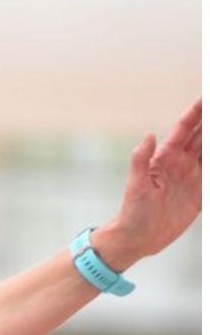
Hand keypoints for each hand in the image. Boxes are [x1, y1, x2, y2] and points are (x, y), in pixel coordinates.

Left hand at [97, 98, 201, 267]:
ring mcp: (192, 177)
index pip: (186, 129)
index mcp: (166, 157)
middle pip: (203, 136)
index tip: (206, 96)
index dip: (197, 112)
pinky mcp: (200, 193)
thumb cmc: (132, 211)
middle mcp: (181, 163)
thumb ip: (141, 160)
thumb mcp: (136, 185)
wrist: (138, 238)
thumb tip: (149, 135)